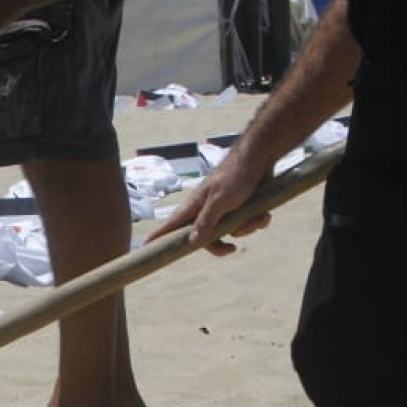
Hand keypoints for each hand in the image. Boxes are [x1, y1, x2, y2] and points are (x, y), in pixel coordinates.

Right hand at [148, 153, 274, 255]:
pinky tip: (263, 213)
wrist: (260, 157)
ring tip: (256, 216)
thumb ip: (206, 221)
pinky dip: (255, 220)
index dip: (158, 237)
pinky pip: (244, 223)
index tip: (144, 248)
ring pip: (229, 231)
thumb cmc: (235, 176)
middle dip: (222, 243)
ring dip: (246, 227)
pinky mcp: (239, 206)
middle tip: (232, 248)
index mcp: (195, 206)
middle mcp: (205, 209)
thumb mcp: (220, 201)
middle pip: (204, 237)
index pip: (171, 225)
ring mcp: (223, 208)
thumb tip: (191, 242)